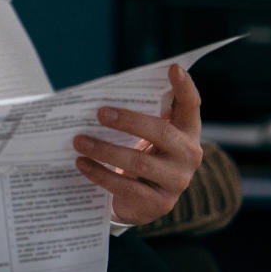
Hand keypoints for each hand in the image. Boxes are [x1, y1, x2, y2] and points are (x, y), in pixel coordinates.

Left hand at [72, 64, 203, 225]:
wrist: (141, 201)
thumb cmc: (141, 154)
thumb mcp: (144, 135)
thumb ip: (137, 115)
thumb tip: (99, 95)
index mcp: (187, 131)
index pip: (191, 106)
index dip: (185, 87)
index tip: (173, 68)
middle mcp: (189, 155)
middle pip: (161, 132)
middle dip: (128, 120)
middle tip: (100, 113)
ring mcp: (177, 181)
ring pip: (139, 162)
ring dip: (105, 150)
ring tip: (79, 141)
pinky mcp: (159, 203)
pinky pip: (126, 187)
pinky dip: (100, 174)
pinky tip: (82, 164)